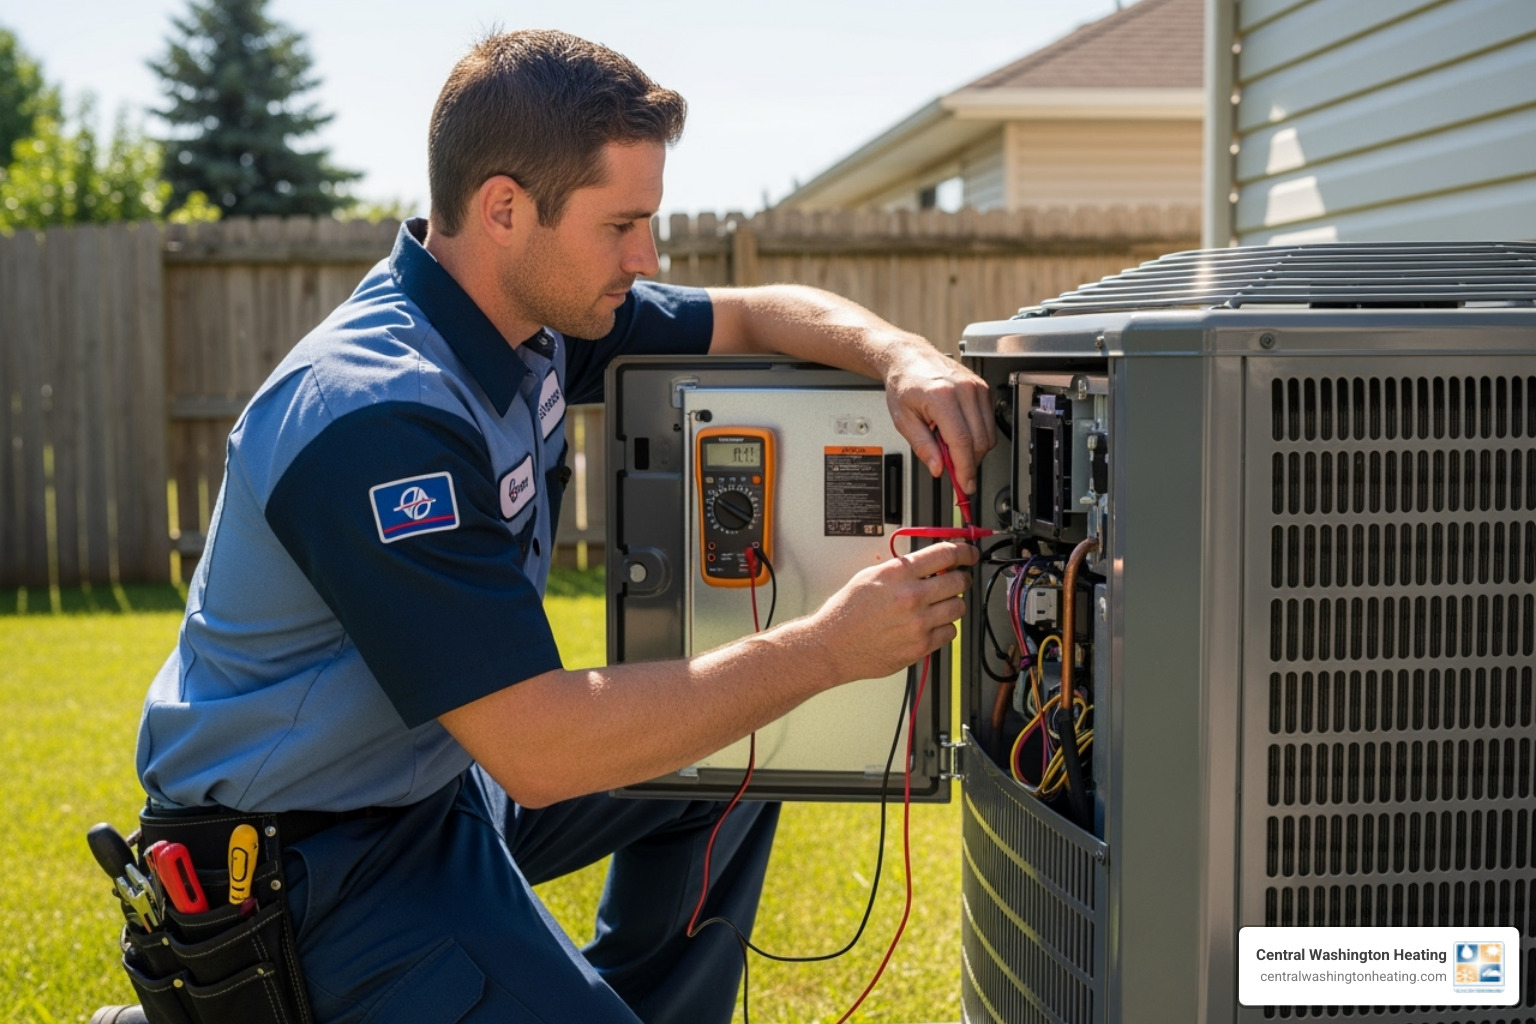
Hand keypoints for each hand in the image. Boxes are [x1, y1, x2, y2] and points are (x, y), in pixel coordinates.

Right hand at [811, 541, 977, 683]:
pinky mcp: (920, 646)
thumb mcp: (870, 575)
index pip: (945, 553)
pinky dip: (944, 628)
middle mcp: (911, 597)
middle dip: (961, 578)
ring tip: (939, 605)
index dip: (964, 551)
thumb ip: (902, 567)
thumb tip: (930, 561)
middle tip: (957, 579)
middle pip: (959, 581)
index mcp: (898, 574)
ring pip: (958, 608)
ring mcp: (918, 623)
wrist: (832, 645)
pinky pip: (949, 633)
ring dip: (953, 604)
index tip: (969, 554)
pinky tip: (929, 625)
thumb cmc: (846, 612)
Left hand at [884, 346, 993, 494]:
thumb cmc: (904, 383)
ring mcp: (977, 388)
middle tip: (954, 471)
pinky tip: (958, 432)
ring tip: (950, 445)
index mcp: (942, 397)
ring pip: (988, 435)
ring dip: (973, 450)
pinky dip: (977, 435)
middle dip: (969, 463)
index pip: (962, 442)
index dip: (965, 469)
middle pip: (979, 441)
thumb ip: (922, 446)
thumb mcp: (903, 420)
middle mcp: (964, 390)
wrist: (910, 358)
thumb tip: (939, 468)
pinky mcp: (984, 389)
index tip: (964, 485)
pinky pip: (989, 423)